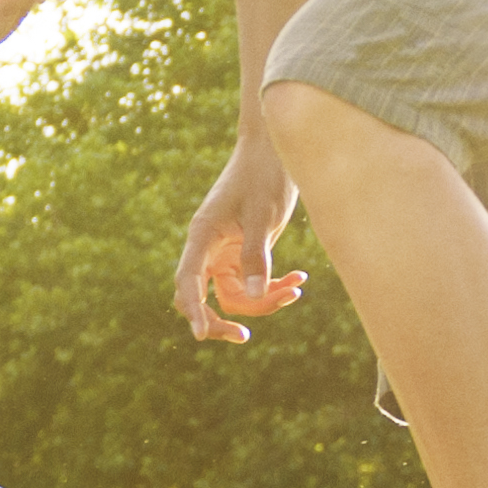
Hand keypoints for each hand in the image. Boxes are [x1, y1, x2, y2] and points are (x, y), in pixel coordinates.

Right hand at [174, 137, 310, 346]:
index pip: (188, 280)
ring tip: (296, 289)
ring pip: (234, 295)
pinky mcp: (243, 253)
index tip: (201, 335)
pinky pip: (252, 284)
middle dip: (221, 320)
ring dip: (262, 300)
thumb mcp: (262, 216)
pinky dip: (273, 286)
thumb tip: (253, 297)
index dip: (192, 309)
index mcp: (202, 235)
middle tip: (244, 337)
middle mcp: (208, 248)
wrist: (275, 151)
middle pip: (203, 298)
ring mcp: (224, 253)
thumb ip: (256, 256)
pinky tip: (299, 278)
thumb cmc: (264, 176)